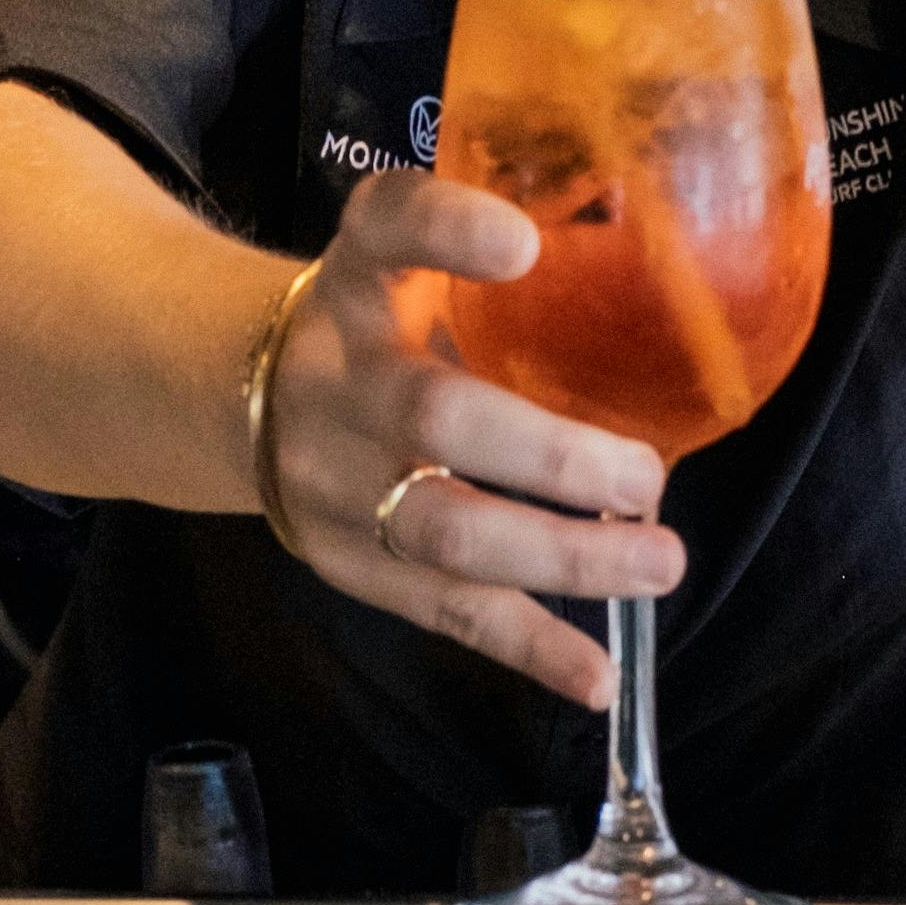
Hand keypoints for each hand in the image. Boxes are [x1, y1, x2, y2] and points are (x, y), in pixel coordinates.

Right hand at [258, 168, 682, 708]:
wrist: (244, 395)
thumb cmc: (379, 316)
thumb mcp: (408, 253)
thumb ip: (491, 243)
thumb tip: (659, 250)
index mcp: (360, 274)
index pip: (390, 226)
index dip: (451, 232)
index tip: (521, 247)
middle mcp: (338, 376)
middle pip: (435, 418)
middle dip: (552, 457)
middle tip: (648, 476)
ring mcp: (338, 483)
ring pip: (448, 533)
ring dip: (564, 558)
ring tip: (660, 563)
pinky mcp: (354, 564)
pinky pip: (445, 612)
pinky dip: (528, 648)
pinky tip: (597, 678)